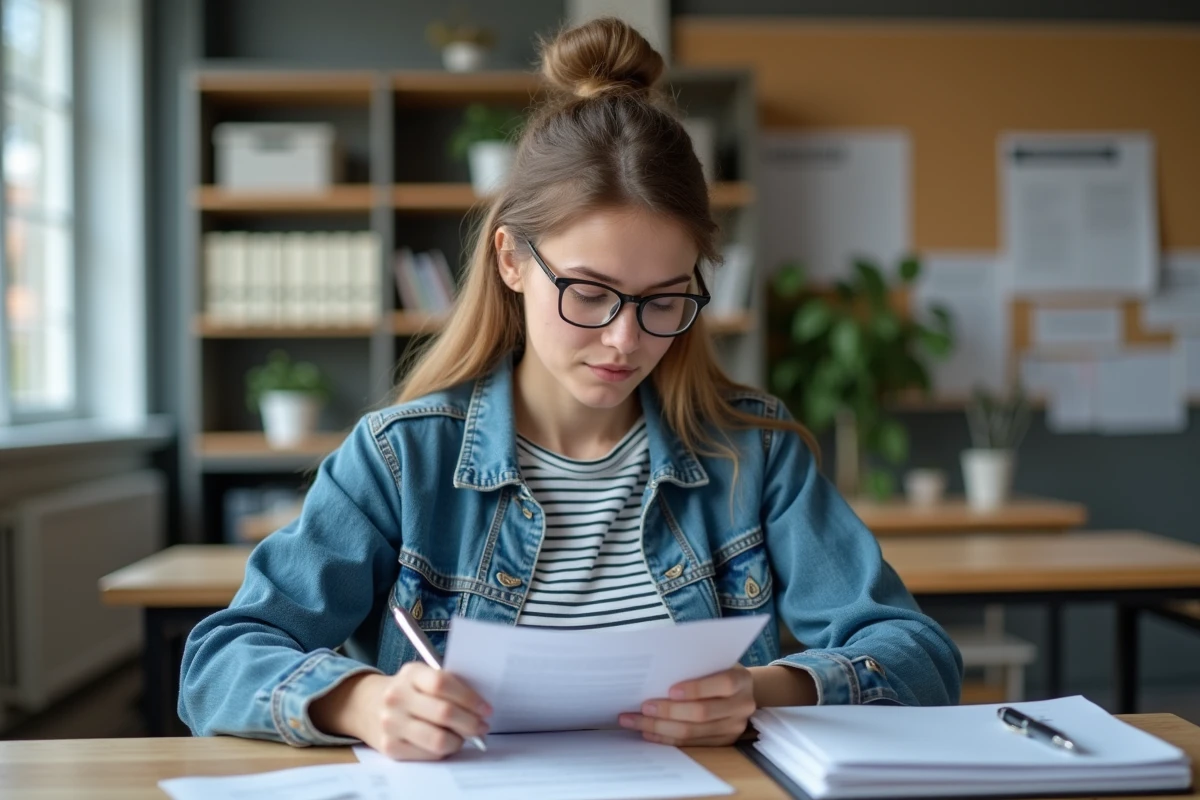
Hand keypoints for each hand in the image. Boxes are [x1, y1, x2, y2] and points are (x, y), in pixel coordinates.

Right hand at [313, 664, 491, 760]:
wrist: (367, 705)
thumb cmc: (408, 690)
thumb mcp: (423, 676)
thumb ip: (448, 685)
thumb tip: (480, 707)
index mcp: (410, 674)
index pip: (442, 684)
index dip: (469, 698)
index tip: (486, 709)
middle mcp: (397, 698)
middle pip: (443, 713)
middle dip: (471, 722)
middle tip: (482, 726)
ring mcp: (392, 724)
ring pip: (437, 739)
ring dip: (459, 740)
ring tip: (464, 736)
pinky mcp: (391, 747)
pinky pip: (428, 754)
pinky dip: (444, 751)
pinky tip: (447, 743)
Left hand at [618, 665, 755, 746]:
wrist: (738, 690)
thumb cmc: (717, 670)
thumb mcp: (713, 661)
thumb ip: (695, 666)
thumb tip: (655, 673)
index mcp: (741, 680)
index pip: (723, 684)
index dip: (696, 688)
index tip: (670, 690)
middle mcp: (742, 706)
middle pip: (702, 713)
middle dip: (668, 711)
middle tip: (644, 707)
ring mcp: (733, 728)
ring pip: (692, 732)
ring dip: (660, 728)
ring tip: (635, 721)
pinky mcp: (722, 743)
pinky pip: (690, 745)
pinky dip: (666, 739)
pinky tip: (648, 732)